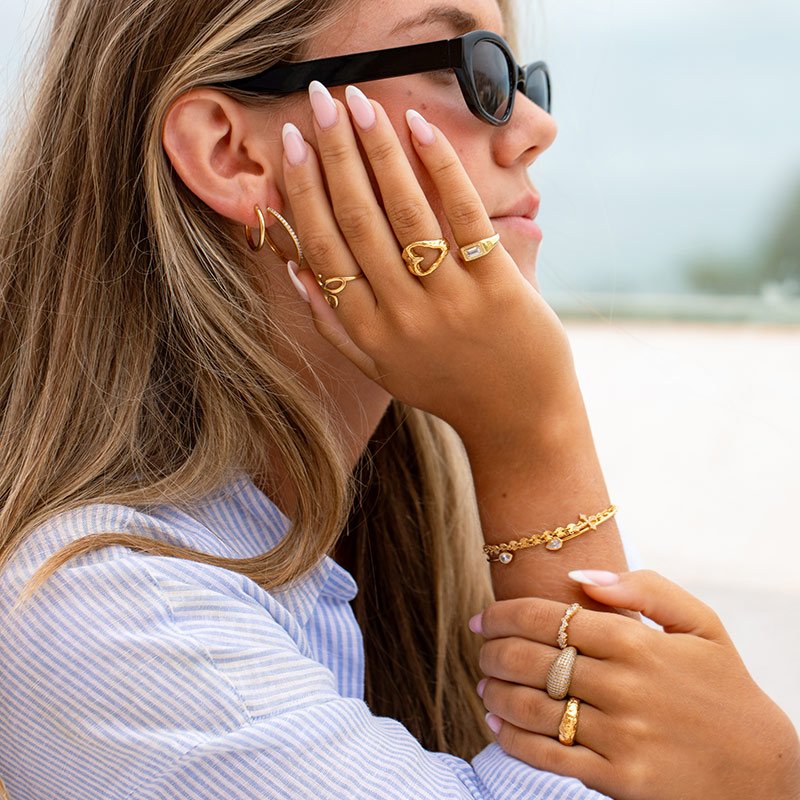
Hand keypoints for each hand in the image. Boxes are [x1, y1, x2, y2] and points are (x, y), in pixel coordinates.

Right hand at [281, 85, 580, 442]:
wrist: (517, 419)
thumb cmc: (446, 386)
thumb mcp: (380, 367)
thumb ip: (335, 323)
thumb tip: (295, 269)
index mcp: (366, 332)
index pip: (324, 247)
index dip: (304, 189)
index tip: (292, 142)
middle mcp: (401, 317)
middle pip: (357, 220)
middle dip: (334, 153)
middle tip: (320, 98)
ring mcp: (450, 303)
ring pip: (404, 212)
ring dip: (378, 149)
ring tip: (361, 101)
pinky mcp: (497, 289)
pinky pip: (463, 216)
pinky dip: (440, 168)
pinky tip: (420, 128)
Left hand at [472, 569, 799, 799]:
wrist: (762, 772)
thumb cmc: (723, 688)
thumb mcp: (701, 624)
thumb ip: (645, 589)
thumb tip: (579, 577)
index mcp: (638, 642)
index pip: (548, 618)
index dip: (503, 615)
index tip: (482, 619)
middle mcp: (624, 686)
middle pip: (531, 660)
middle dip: (492, 652)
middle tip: (480, 651)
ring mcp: (619, 736)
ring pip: (530, 708)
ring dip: (493, 693)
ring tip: (483, 685)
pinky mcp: (617, 780)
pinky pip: (546, 756)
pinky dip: (510, 739)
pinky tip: (496, 725)